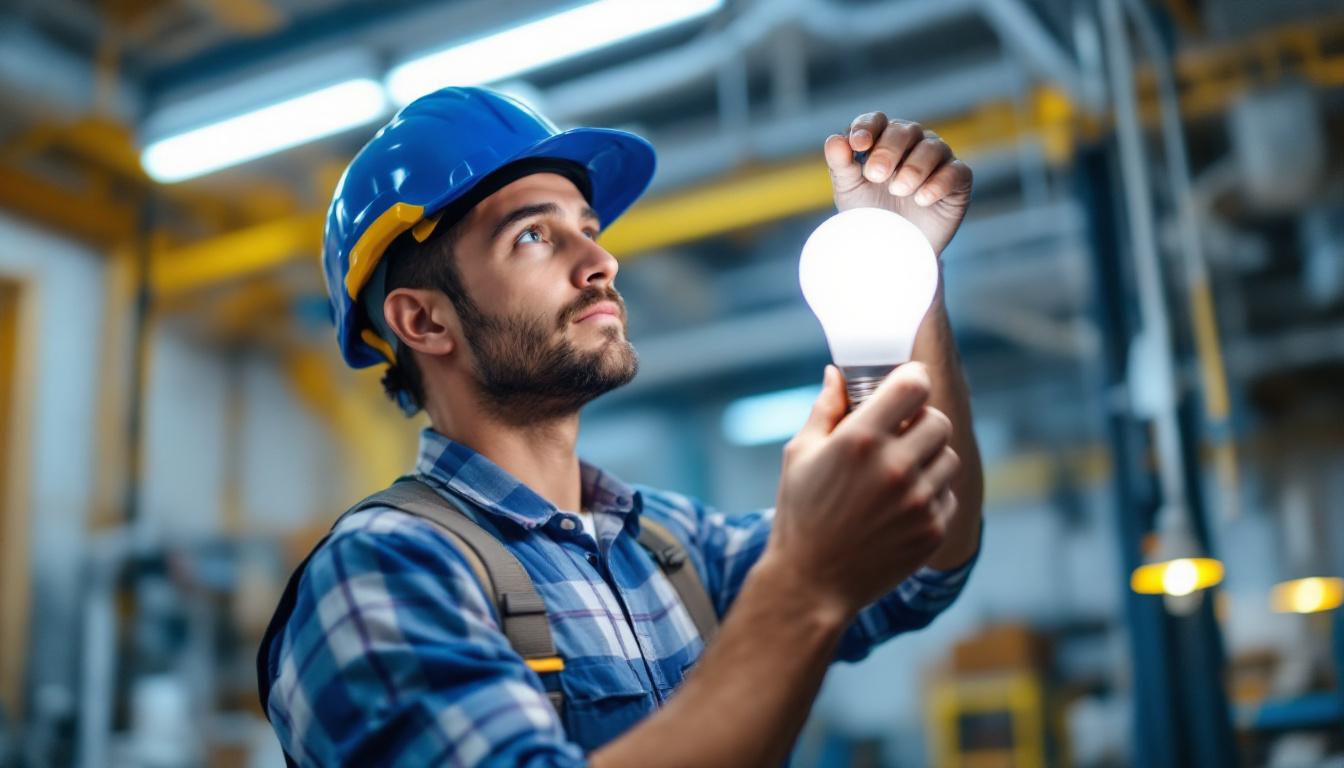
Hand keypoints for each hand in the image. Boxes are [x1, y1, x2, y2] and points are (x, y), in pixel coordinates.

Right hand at [766, 364, 960, 615]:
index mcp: (860, 439)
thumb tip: (837, 374)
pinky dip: (931, 493)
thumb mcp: (800, 455)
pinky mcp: (933, 529)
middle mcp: (895, 466)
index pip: (914, 385)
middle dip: (920, 422)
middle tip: (899, 435)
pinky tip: (900, 505)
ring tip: (899, 473)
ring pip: (949, 456)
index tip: (905, 387)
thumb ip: (825, 410)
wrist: (812, 584)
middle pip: (938, 420)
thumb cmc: (800, 514)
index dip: (912, 381)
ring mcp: (919, 501)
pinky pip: (948, 493)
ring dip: (929, 458)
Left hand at [824, 113, 972, 254]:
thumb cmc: (870, 212)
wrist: (895, 248)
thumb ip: (840, 164)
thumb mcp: (849, 190)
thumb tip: (834, 140)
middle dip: (888, 151)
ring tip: (898, 191)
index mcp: (882, 138)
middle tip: (875, 175)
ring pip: (932, 147)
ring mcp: (938, 157)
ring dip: (913, 168)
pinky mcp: (959, 178)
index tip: (858, 145)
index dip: (867, 128)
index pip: (876, 120)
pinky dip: (939, 183)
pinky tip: (922, 199)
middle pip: (904, 131)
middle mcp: (912, 141)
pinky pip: (955, 171)